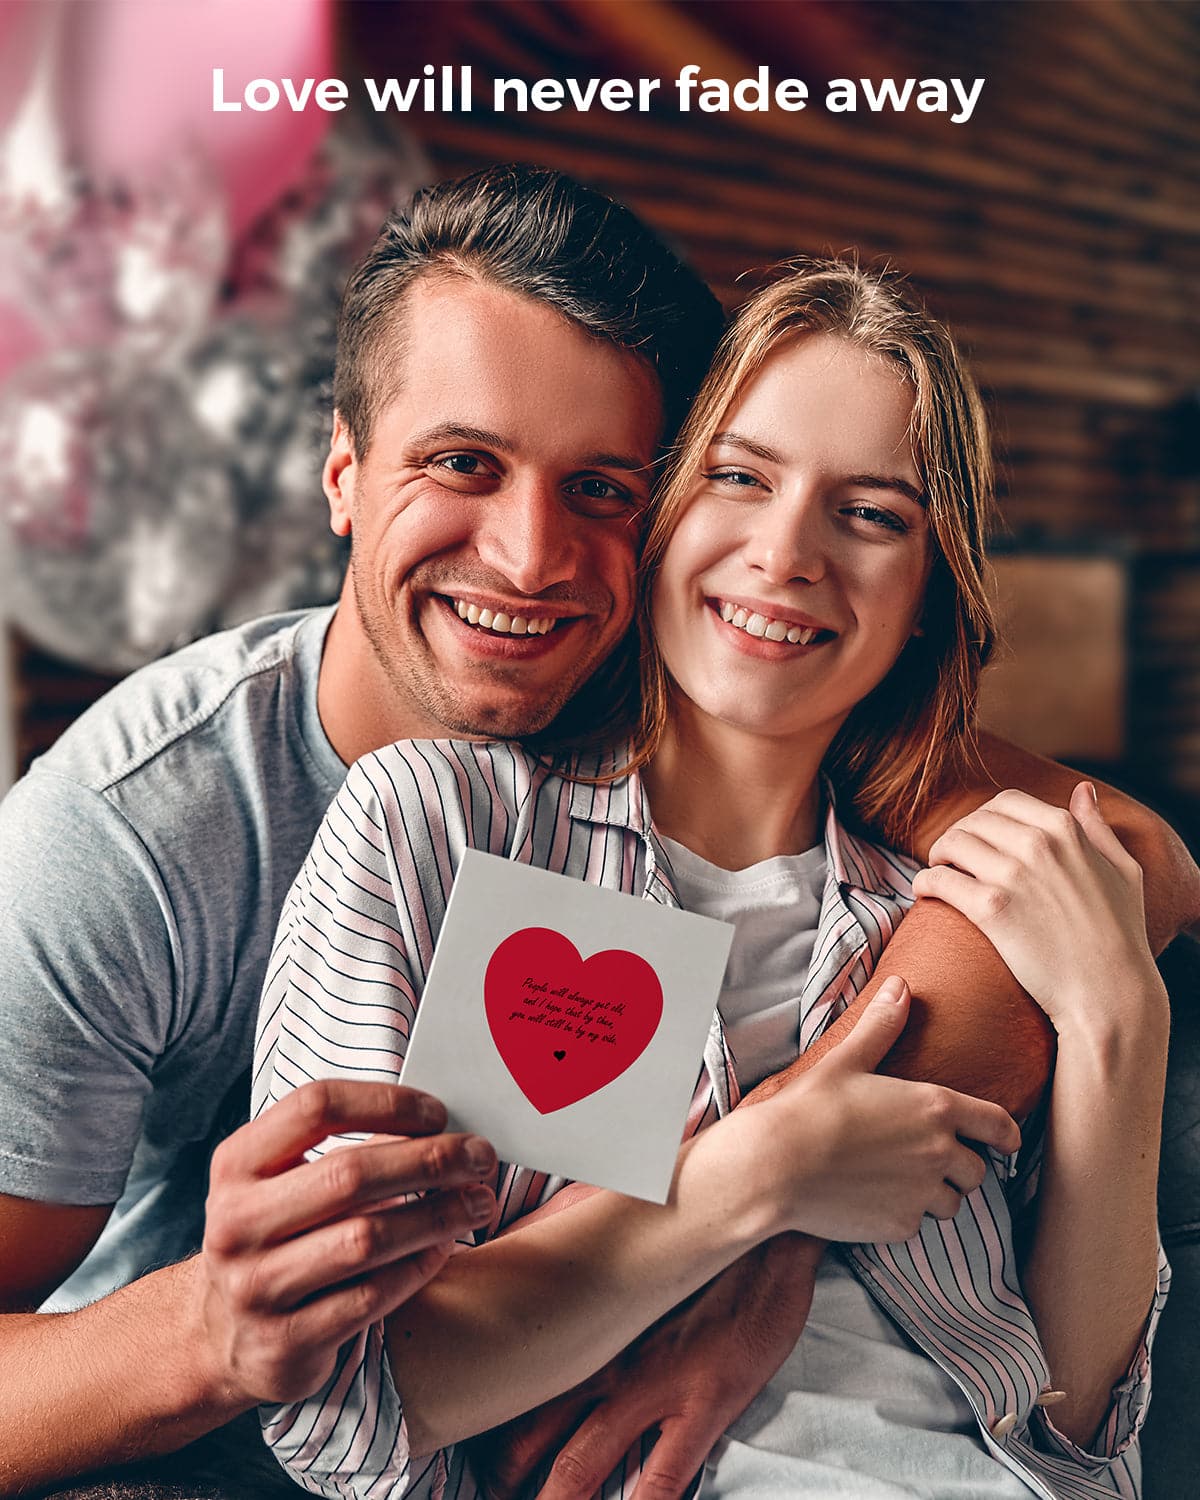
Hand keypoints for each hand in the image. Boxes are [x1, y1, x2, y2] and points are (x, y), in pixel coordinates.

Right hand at [196, 1079, 496, 1406]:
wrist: (219, 1336)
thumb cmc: (273, 1239)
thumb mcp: (283, 1183)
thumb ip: (345, 1149)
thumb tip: (437, 1126)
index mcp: (237, 1165)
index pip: (315, 1107)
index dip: (386, 1102)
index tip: (438, 1113)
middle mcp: (237, 1223)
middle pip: (349, 1174)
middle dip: (429, 1160)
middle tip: (479, 1156)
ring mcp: (256, 1287)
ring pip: (366, 1239)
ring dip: (437, 1216)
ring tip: (479, 1202)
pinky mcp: (285, 1342)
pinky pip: (371, 1297)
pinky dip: (417, 1268)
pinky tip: (443, 1248)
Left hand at [469, 1234, 824, 1499]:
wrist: (758, 1222)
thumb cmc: (685, 1215)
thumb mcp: (607, 1215)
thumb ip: (557, 1232)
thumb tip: (515, 1238)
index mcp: (580, 1319)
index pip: (513, 1378)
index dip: (482, 1415)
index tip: (463, 1434)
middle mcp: (604, 1359)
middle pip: (531, 1433)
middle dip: (503, 1472)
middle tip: (489, 1490)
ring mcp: (653, 1386)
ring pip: (581, 1464)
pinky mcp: (704, 1403)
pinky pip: (661, 1478)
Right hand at [751, 978, 1020, 1242]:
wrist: (776, 1164)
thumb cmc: (811, 1106)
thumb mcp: (847, 1060)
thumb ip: (882, 1026)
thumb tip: (899, 986)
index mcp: (935, 1106)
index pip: (998, 1126)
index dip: (1006, 1135)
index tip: (1007, 1142)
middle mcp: (940, 1152)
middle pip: (976, 1171)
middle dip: (958, 1167)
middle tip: (922, 1158)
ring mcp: (923, 1193)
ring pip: (950, 1203)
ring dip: (934, 1194)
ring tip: (896, 1180)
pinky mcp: (902, 1225)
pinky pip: (917, 1224)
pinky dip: (902, 1215)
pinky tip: (871, 1199)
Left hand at [913, 784, 1166, 1039]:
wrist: (1109, 992)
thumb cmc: (1120, 935)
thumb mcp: (1123, 871)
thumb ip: (1098, 827)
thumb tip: (1082, 790)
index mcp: (1065, 829)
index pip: (1004, 802)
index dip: (983, 818)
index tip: (977, 837)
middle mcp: (1038, 844)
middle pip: (973, 821)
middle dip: (957, 836)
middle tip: (951, 858)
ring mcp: (1013, 876)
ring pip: (952, 844)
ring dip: (937, 856)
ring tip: (939, 872)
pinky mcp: (991, 910)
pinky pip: (940, 880)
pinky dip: (925, 882)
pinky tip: (925, 892)